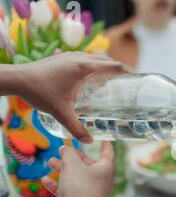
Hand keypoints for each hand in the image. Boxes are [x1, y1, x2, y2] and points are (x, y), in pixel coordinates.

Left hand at [13, 52, 128, 143]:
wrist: (18, 80)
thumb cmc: (40, 92)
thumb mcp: (61, 112)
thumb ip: (76, 128)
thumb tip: (89, 141)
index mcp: (83, 67)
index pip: (111, 65)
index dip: (125, 70)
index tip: (135, 75)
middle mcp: (78, 57)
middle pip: (105, 60)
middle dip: (117, 68)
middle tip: (125, 81)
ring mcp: (69, 56)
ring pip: (94, 58)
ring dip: (104, 66)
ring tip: (110, 79)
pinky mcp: (62, 57)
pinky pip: (84, 59)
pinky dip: (92, 65)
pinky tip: (90, 78)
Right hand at [41, 142, 114, 196]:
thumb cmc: (81, 190)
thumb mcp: (72, 166)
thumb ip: (68, 155)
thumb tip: (66, 149)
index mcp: (106, 169)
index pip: (107, 153)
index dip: (105, 145)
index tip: (103, 139)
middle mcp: (101, 180)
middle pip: (88, 164)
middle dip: (75, 157)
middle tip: (62, 150)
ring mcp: (92, 192)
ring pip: (77, 177)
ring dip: (63, 169)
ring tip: (50, 162)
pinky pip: (70, 190)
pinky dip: (59, 184)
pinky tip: (45, 180)